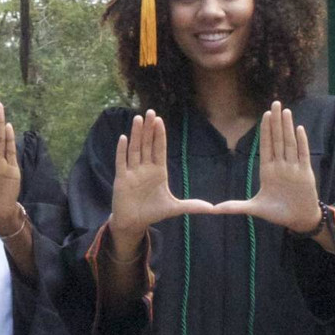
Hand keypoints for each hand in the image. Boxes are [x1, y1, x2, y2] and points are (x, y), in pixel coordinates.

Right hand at [106, 110, 216, 247]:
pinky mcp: (121, 179)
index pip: (159, 149)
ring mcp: (132, 172)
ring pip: (135, 149)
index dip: (159, 135)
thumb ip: (192, 205)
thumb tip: (213, 208)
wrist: (133, 223)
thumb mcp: (174, 208)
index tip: (161, 121)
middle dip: (149, 129)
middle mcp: (144, 168)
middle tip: (151, 112)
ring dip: (136, 134)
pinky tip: (124, 138)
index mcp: (158, 171)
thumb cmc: (152, 213)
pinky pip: (121, 162)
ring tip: (138, 119)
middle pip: (147, 144)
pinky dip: (122, 150)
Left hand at [210, 101, 322, 231]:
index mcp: (268, 171)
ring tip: (285, 111)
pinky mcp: (306, 173)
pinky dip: (301, 142)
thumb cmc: (278, 213)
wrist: (298, 220)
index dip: (265, 130)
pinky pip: (303, 154)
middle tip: (275, 103)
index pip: (266, 146)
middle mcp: (281, 166)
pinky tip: (299, 129)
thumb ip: (235, 206)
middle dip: (276, 122)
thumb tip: (214, 209)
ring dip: (287, 127)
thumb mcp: (254, 208)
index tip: (264, 114)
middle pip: (278, 139)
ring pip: (289, 143)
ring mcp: (294, 168)